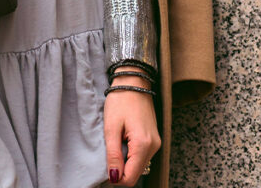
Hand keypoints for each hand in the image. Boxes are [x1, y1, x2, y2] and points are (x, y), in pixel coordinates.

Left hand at [103, 67, 160, 185]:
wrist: (134, 81)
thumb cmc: (120, 101)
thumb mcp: (111, 128)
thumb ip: (113, 155)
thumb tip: (114, 177)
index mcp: (143, 145)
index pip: (131, 177)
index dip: (116, 178)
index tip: (104, 169)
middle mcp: (154, 146)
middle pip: (136, 173)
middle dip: (120, 170)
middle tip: (107, 154)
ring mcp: (156, 143)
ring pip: (139, 165)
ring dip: (125, 161)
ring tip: (116, 143)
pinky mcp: (154, 139)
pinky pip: (142, 156)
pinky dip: (131, 155)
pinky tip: (123, 141)